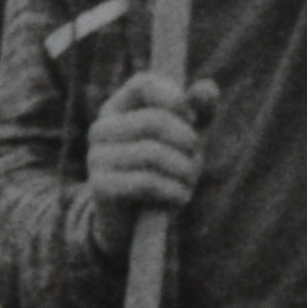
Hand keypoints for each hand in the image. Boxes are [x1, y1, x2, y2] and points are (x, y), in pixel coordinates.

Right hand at [86, 72, 215, 243]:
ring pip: (153, 153)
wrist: (130, 224)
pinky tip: (179, 198)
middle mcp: (101, 128)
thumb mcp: (181, 141)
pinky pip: (146, 182)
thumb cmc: (160, 172)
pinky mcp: (101, 186)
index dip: (173, 97)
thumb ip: (197, 113)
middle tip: (195, 159)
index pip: (143, 84)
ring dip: (183, 171)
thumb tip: (209, 88)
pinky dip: (173, 191)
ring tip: (188, 183)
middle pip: (154, 121)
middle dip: (186, 141)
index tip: (191, 118)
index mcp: (118, 109)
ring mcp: (97, 157)